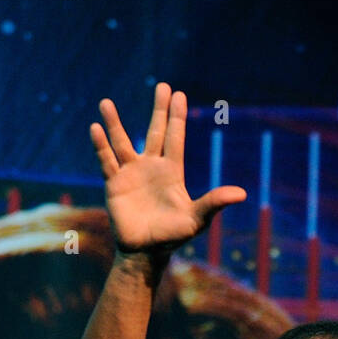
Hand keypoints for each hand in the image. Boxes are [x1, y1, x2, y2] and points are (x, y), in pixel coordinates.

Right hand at [90, 82, 245, 260]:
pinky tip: (95, 128)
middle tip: (163, 86)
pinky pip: (106, 160)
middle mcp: (151, 167)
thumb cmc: (173, 236)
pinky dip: (100, 145)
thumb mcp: (196, 219)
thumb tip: (242, 194)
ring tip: (106, 102)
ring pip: (122, 142)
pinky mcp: (114, 184)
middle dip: (159, 110)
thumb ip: (215, 202)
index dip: (177, 117)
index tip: (179, 94)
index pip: (175, 138)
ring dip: (115, 123)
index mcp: (171, 172)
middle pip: (155, 132)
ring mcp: (131, 174)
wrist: (146, 252)